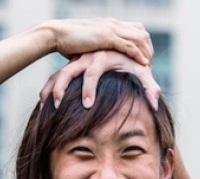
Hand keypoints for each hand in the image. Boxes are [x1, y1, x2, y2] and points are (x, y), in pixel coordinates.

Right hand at [40, 49, 161, 110]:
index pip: (92, 73)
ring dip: (51, 89)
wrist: (121, 49)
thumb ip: (151, 87)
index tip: (87, 106)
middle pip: (68, 71)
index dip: (88, 89)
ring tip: (45, 106)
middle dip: (61, 89)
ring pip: (58, 74)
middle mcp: (87, 58)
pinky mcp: (72, 66)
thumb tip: (155, 105)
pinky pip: (56, 77)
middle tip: (58, 107)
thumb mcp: (143, 72)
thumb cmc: (133, 62)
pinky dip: (49, 88)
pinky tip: (44, 103)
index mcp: (103, 57)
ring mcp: (77, 62)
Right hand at [43, 18, 152, 62]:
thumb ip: (99, 50)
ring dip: (146, 53)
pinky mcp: (106, 37)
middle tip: (149, 65)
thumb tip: (100, 63)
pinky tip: (144, 65)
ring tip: (149, 67)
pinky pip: (129, 45)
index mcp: (110, 24)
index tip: (145, 59)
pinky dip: (138, 55)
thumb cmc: (68, 42)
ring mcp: (111, 28)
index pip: (136, 30)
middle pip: (142, 33)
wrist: (56, 34)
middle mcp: (113, 23)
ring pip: (139, 38)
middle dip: (149, 49)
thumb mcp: (89, 46)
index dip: (143, 44)